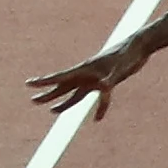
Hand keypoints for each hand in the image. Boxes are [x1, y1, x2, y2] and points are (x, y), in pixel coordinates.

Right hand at [28, 38, 152, 120]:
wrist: (140, 47)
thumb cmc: (126, 55)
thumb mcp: (117, 68)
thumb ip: (109, 79)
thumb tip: (103, 87)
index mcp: (84, 70)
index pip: (59, 77)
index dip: (44, 81)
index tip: (28, 83)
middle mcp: (87, 75)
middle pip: (64, 87)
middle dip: (48, 95)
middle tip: (33, 101)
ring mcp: (97, 78)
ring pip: (77, 94)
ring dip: (65, 103)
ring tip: (52, 111)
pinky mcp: (109, 81)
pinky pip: (101, 98)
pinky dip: (100, 108)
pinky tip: (98, 119)